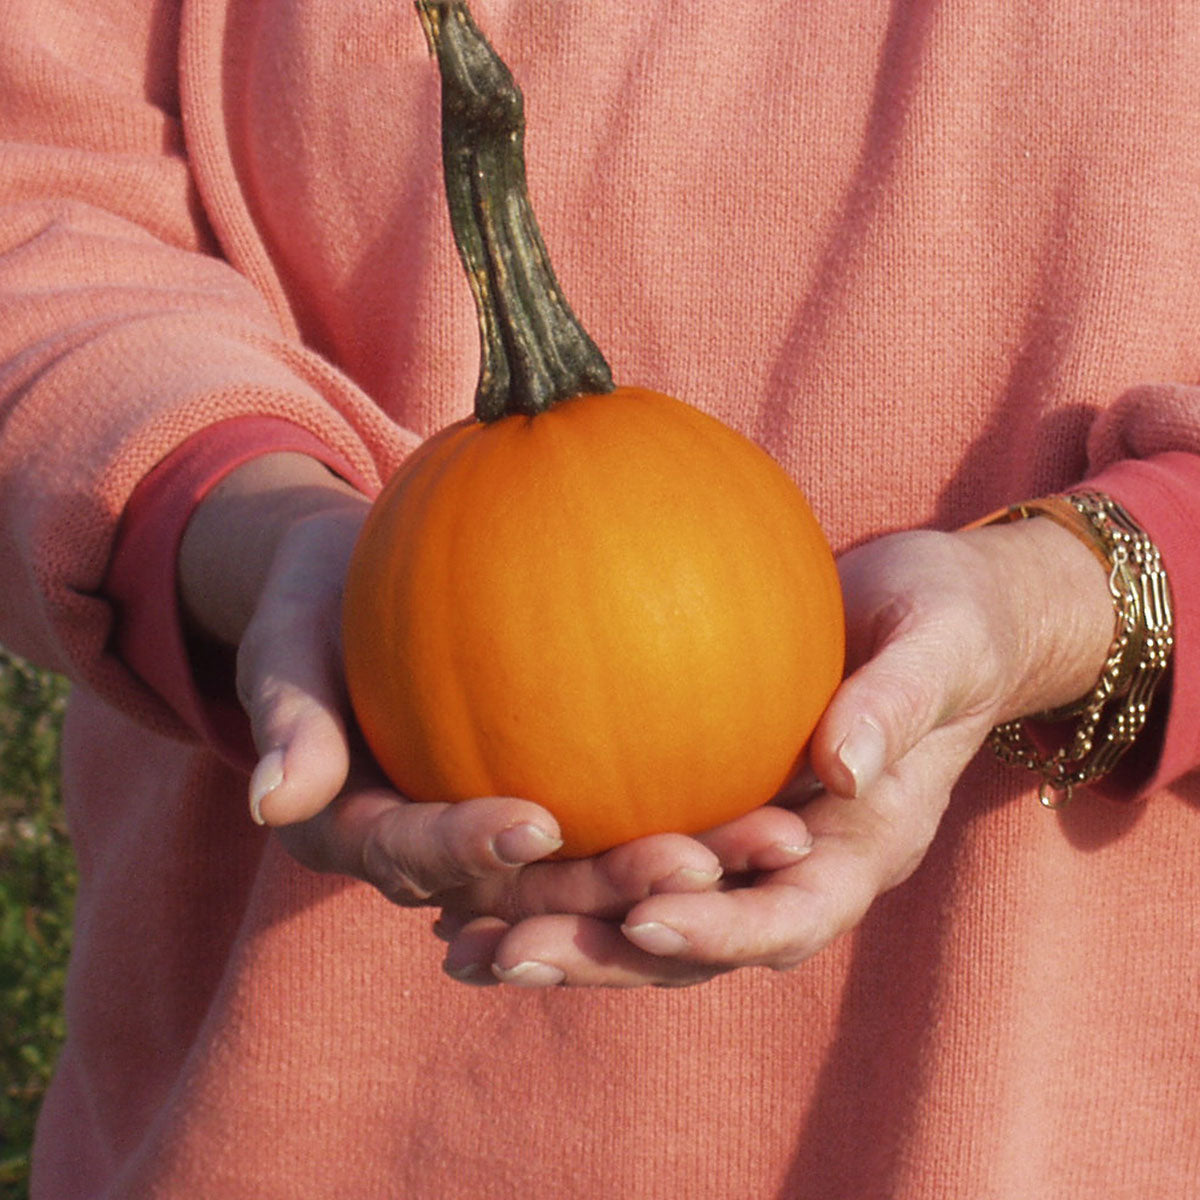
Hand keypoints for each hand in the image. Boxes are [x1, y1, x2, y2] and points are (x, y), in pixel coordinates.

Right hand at [180, 454, 805, 926]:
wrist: (347, 582)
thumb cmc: (310, 604)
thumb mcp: (285, 642)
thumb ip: (290, 718)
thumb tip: (269, 806)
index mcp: (367, 835)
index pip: (419, 858)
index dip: (472, 851)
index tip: (539, 822)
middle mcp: (444, 854)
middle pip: (531, 888)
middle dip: (612, 887)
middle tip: (699, 860)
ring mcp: (507, 828)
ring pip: (600, 865)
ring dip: (687, 865)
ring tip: (778, 838)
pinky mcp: (561, 793)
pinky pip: (631, 800)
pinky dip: (699, 796)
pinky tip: (786, 778)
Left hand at [438, 519, 1115, 986]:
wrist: (931, 614)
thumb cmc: (948, 622)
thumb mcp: (939, 646)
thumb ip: (897, 702)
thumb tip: (844, 766)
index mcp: (862, 846)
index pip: (789, 915)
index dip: (721, 931)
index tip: (643, 923)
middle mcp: (798, 865)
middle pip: (697, 941)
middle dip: (606, 959)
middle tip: (503, 957)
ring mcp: (748, 844)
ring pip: (650, 913)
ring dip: (563, 936)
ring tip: (459, 945)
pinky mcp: (706, 804)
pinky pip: (629, 850)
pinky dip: (559, 872)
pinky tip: (476, 864)